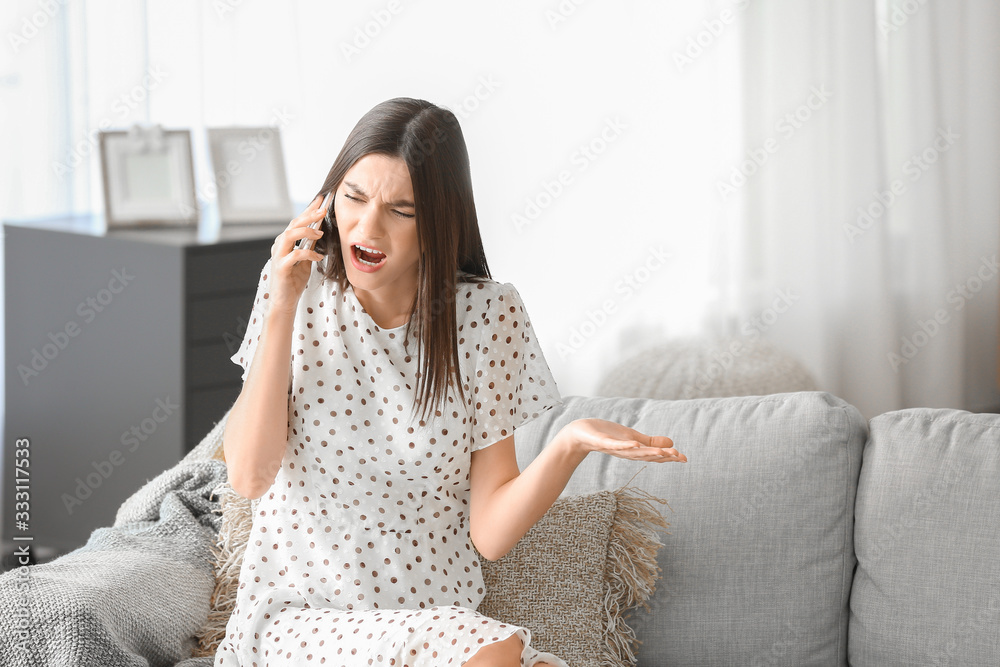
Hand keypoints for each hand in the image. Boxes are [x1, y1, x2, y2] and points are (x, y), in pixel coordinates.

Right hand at [268, 194, 329, 314]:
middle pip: (293, 224)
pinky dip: (308, 253)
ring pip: (289, 235)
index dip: (308, 210)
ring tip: (321, 232)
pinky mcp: (280, 267)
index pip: (297, 221)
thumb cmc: (294, 280)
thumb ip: (309, 245)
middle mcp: (279, 245)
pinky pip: (294, 255)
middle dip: (309, 215)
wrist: (285, 301)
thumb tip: (319, 230)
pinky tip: (318, 256)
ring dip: (306, 231)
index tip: (321, 200)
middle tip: (324, 209)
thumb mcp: (305, 259)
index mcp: (285, 242)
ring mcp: (278, 256)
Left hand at [560, 418, 686, 462]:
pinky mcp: (603, 442)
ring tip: (662, 453)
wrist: (581, 434)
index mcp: (634, 452)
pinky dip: (624, 446)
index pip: (654, 456)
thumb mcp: (633, 437)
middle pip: (647, 457)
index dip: (669, 458)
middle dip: (663, 457)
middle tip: (678, 456)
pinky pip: (614, 445)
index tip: (685, 458)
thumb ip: (650, 442)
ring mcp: (614, 448)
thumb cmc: (607, 435)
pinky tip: (634, 444)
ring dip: (647, 453)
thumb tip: (671, 444)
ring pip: (633, 452)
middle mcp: (626, 453)